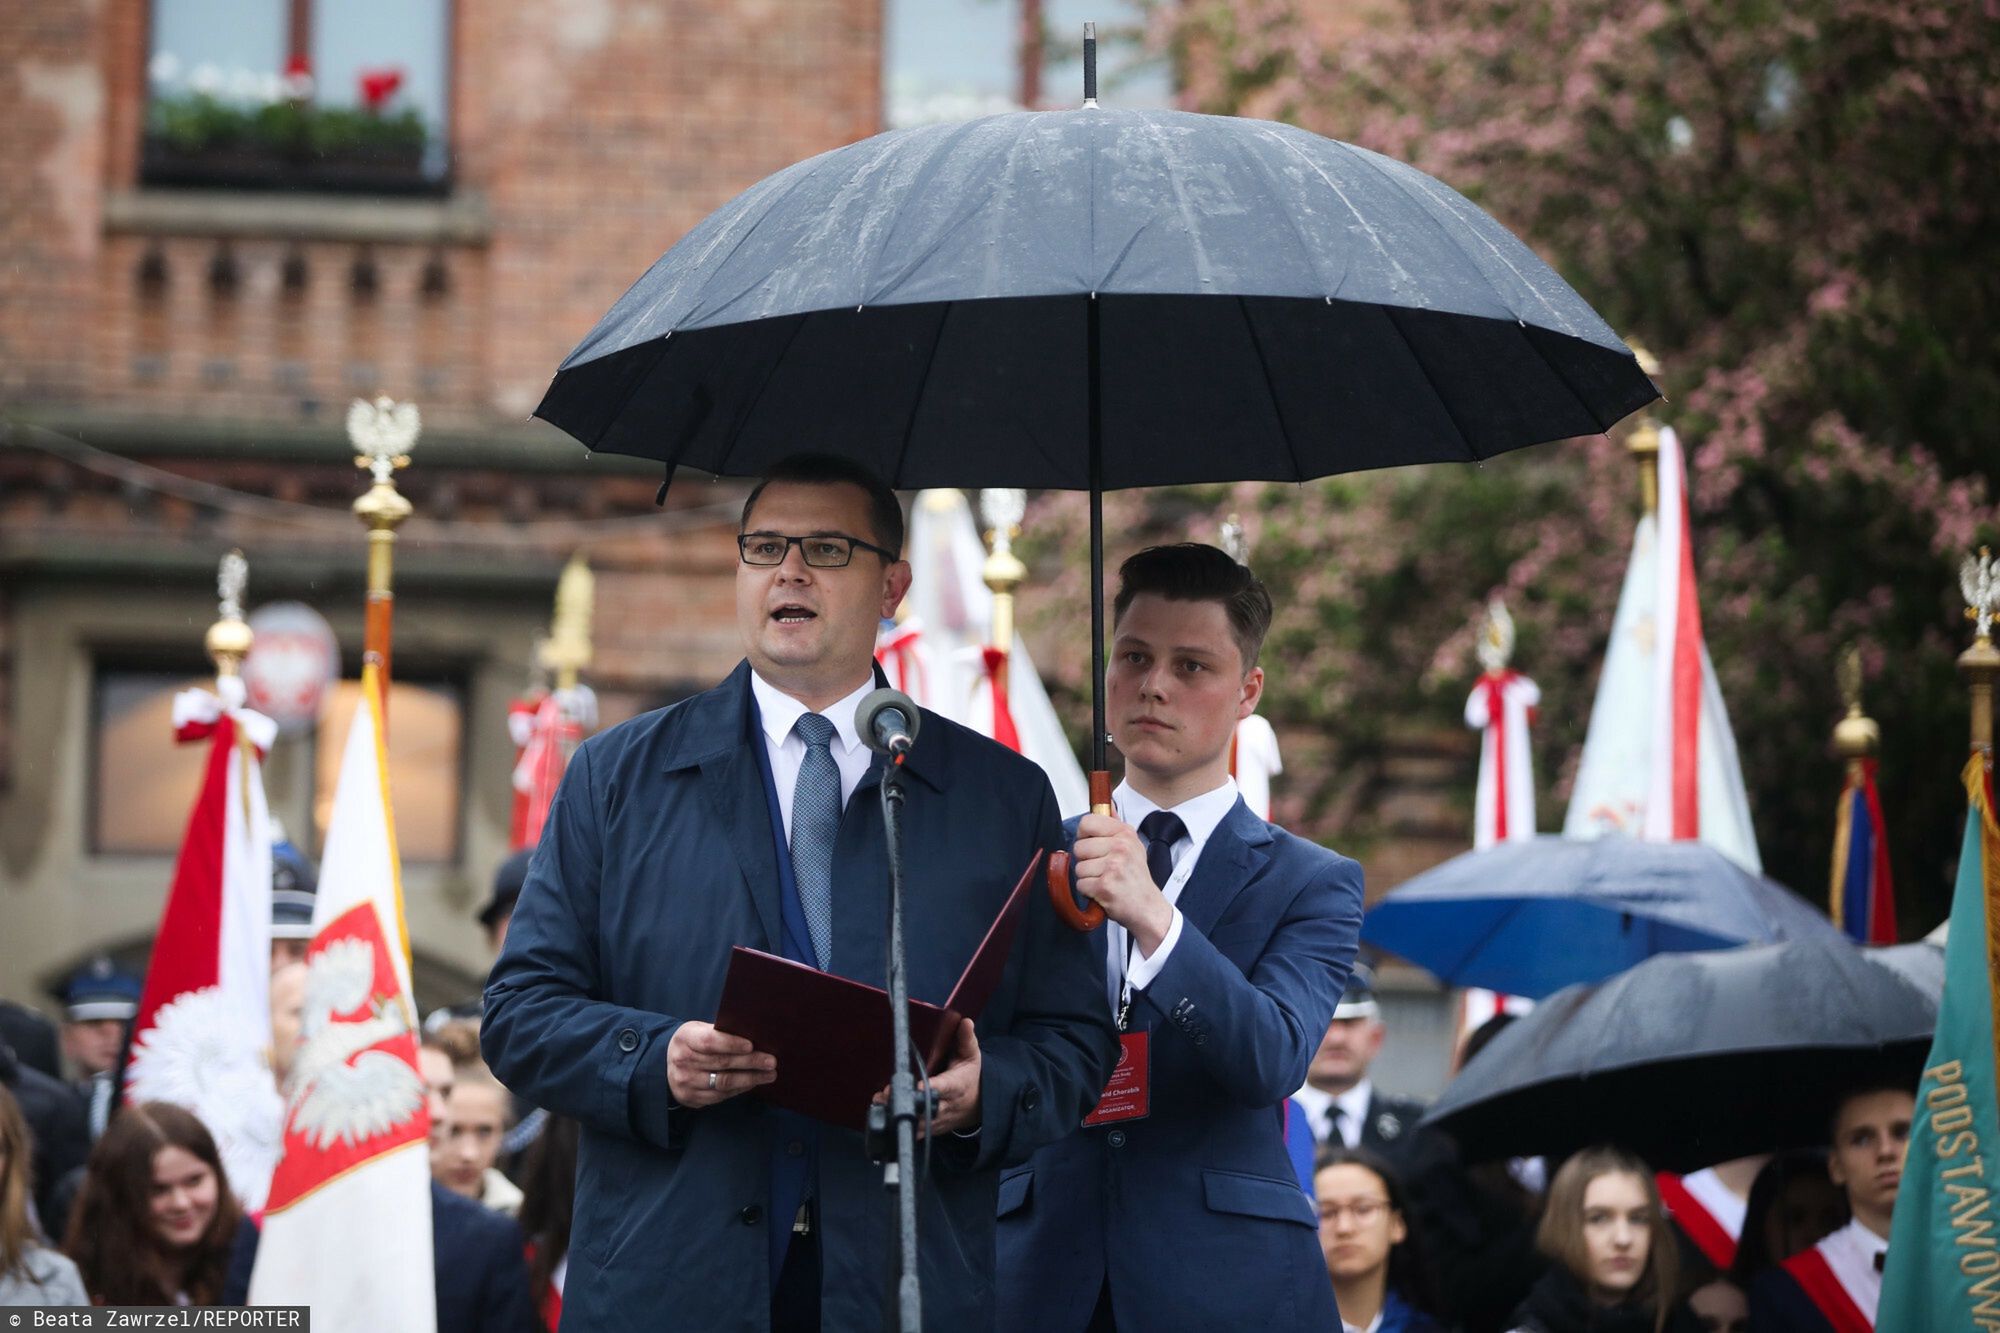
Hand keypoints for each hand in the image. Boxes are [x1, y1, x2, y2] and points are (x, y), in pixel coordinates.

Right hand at [667, 1021, 776, 1107]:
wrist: (667, 1064)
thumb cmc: (693, 1042)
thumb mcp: (699, 1030)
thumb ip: (720, 1032)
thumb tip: (754, 1034)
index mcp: (685, 1039)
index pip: (710, 1042)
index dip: (731, 1044)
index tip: (751, 1045)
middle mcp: (682, 1061)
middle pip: (721, 1063)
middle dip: (750, 1062)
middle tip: (771, 1061)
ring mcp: (686, 1082)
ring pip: (723, 1082)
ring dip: (750, 1079)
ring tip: (769, 1075)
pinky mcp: (691, 1098)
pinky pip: (720, 1096)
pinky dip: (740, 1089)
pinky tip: (753, 1083)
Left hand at [874, 1017, 982, 1136]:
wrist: (978, 1105)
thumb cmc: (970, 1076)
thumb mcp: (971, 1056)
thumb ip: (966, 1039)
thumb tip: (965, 1022)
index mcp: (956, 1085)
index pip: (943, 1087)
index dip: (929, 1088)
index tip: (915, 1086)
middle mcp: (946, 1106)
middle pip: (925, 1108)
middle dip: (906, 1102)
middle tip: (886, 1093)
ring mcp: (937, 1121)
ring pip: (916, 1123)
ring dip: (897, 1115)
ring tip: (879, 1102)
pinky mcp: (930, 1130)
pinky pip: (913, 1132)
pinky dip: (897, 1126)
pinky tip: (882, 1114)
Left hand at [1072, 812, 1174, 954]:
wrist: (1147, 907)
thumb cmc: (1136, 877)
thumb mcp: (1132, 845)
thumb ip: (1115, 824)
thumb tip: (1106, 803)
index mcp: (1125, 834)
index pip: (1088, 822)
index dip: (1084, 834)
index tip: (1091, 842)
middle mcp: (1121, 847)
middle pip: (1079, 847)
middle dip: (1086, 860)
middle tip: (1102, 868)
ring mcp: (1113, 867)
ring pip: (1079, 867)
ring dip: (1087, 878)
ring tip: (1104, 880)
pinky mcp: (1105, 886)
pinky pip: (1081, 884)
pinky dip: (1088, 891)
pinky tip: (1102, 891)